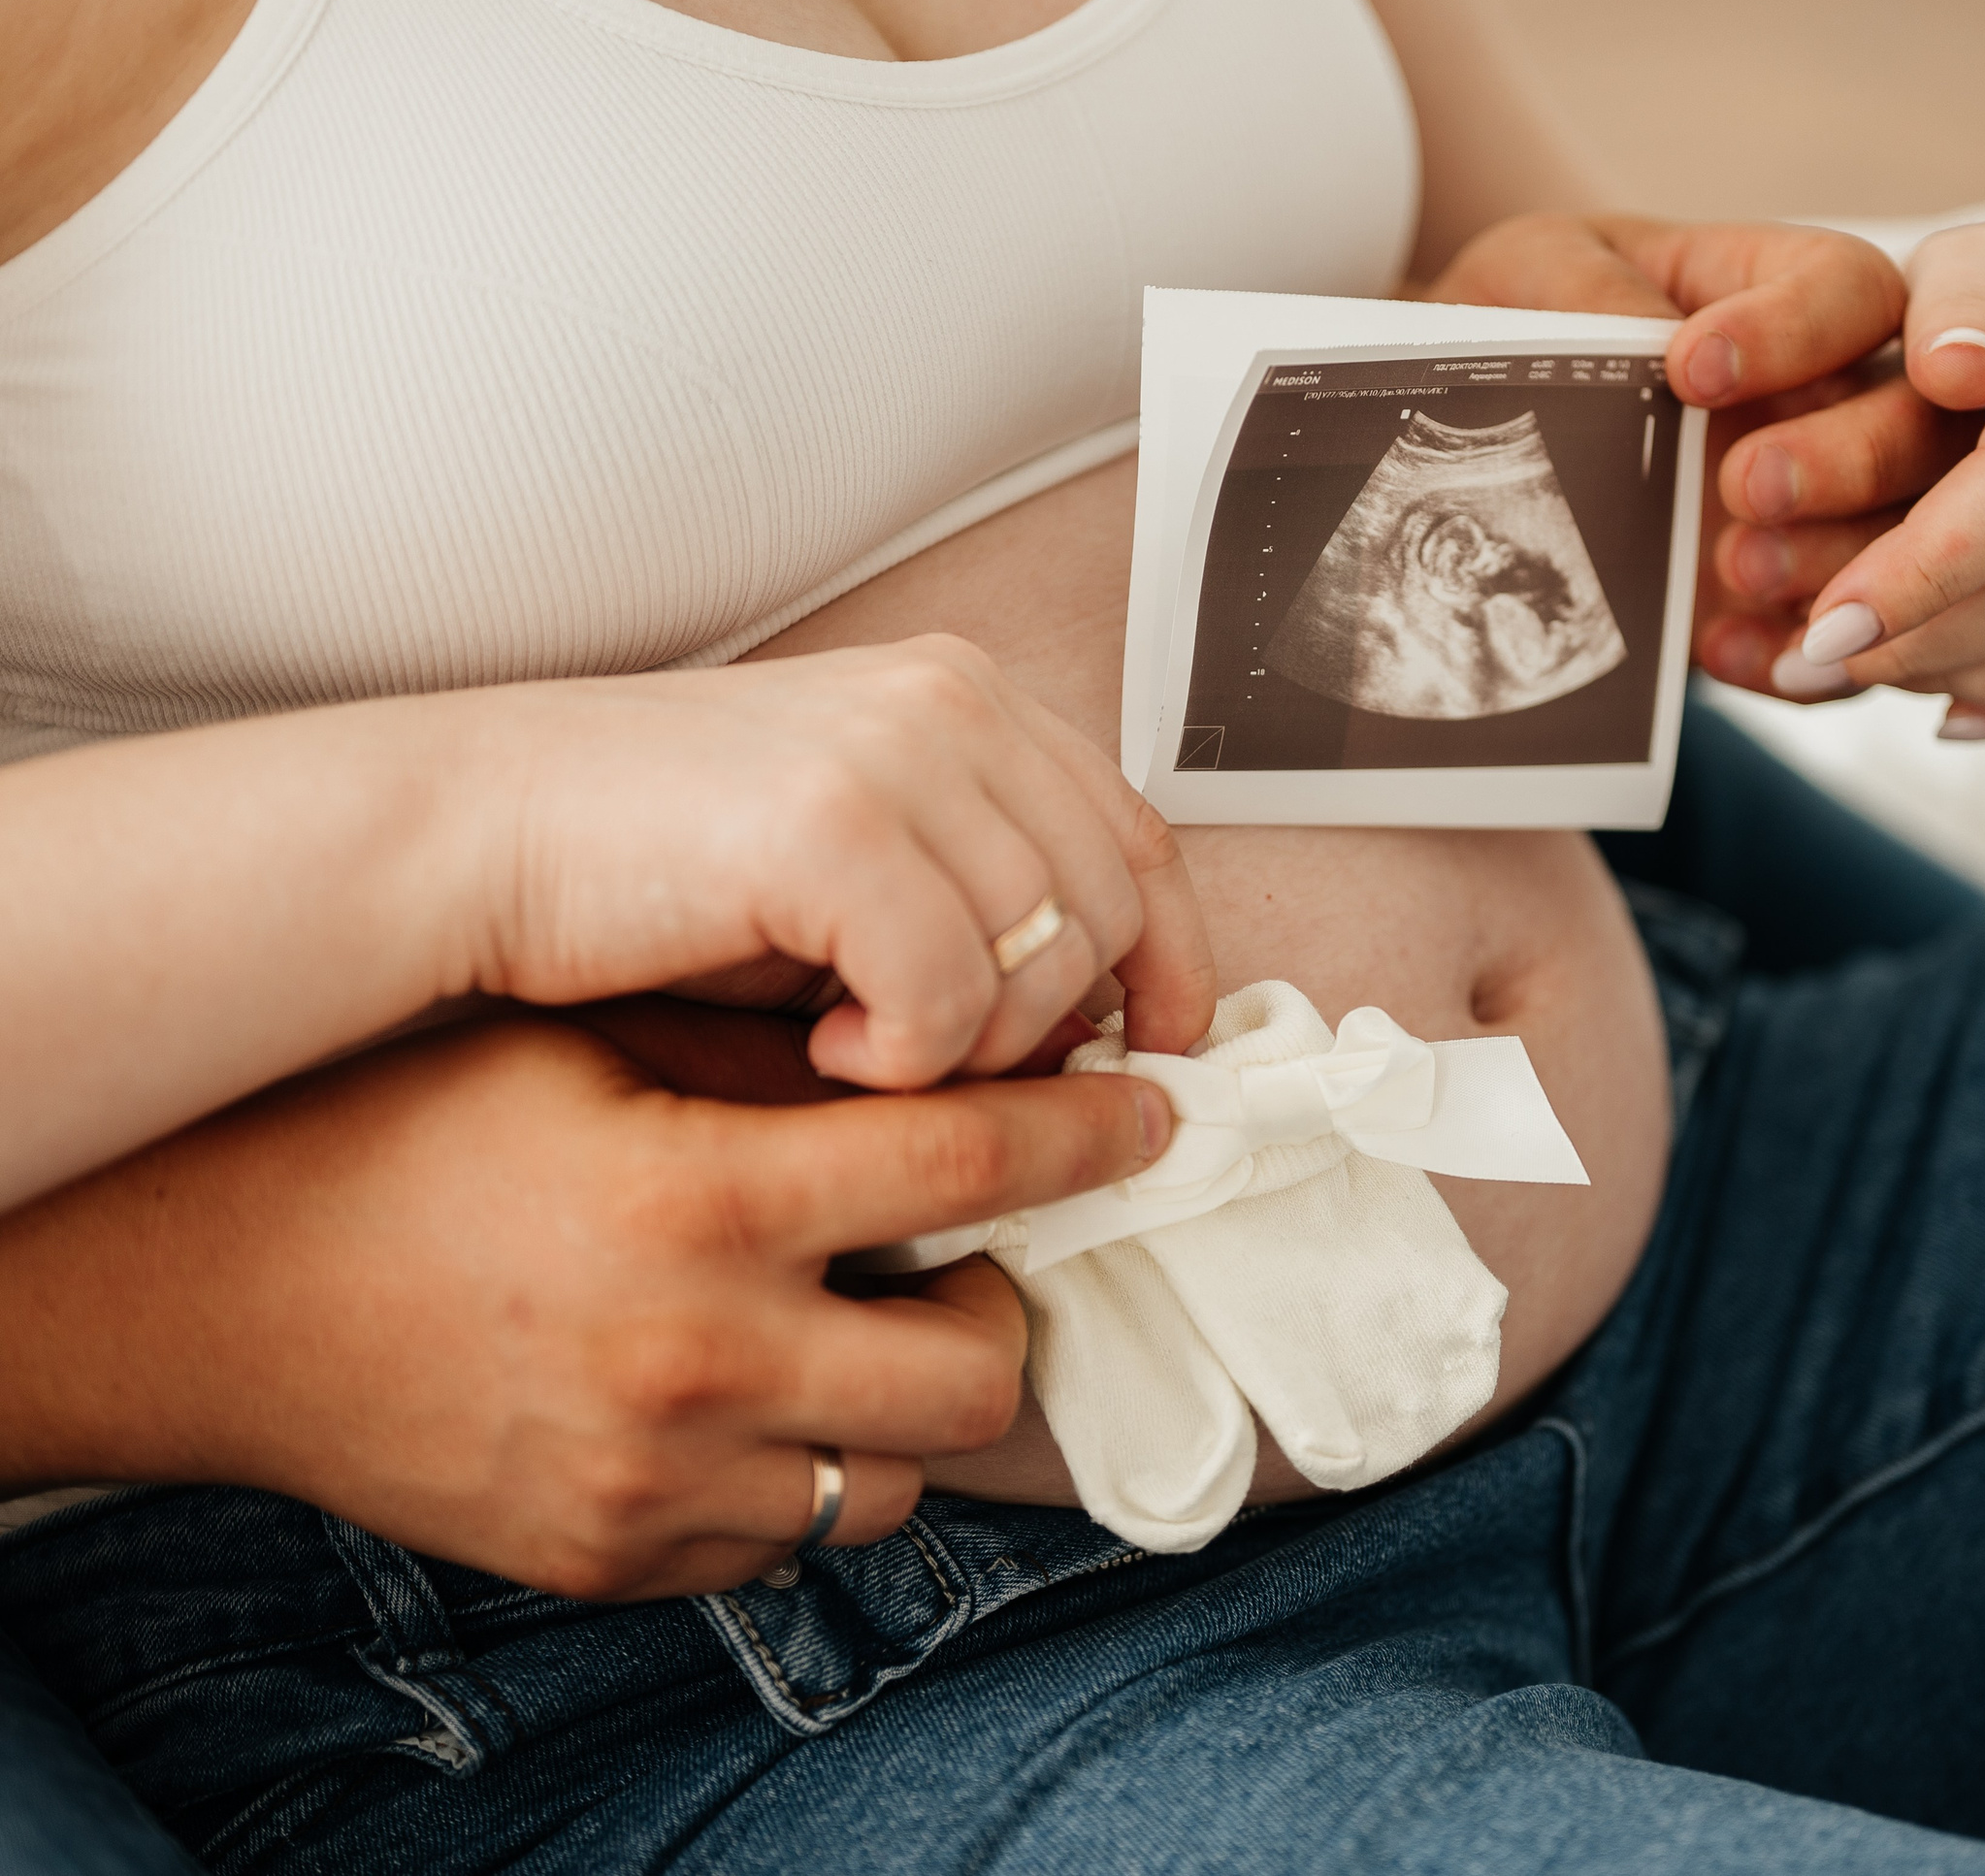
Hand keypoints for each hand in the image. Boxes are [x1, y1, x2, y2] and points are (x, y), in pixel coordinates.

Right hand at [0, 1015, 1173, 1598]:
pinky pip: (784, 1541)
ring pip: (894, 1477)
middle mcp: (695, 1362)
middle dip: (1002, 1301)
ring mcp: (655, 1487)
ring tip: (850, 1319)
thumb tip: (963, 1047)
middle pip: (975, 1367)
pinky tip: (751, 1387)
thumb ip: (781, 1058)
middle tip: (964, 1246)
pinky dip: (803, 1467)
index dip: (1088, 1134)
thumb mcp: (595, 1042)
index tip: (1149, 1117)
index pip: (971, 1162)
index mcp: (700, 1202)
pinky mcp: (611, 1563)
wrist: (215, 1286)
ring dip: (906, 1398)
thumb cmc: (402, 1128)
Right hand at [461, 634, 1216, 1085]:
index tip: (1158, 1050)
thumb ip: (973, 894)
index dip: (1172, 955)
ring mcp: (897, 752)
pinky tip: (825, 1053)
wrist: (469, 838)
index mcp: (963, 694)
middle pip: (1108, 907)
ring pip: (1042, 960)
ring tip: (862, 1056)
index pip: (1137, 832)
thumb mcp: (847, 854)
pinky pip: (954, 993)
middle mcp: (949, 701)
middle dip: (1055, 1026)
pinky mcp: (834, 824)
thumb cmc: (646, 864)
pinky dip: (906, 1056)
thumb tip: (1095, 1019)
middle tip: (954, 1077)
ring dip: (970, 1049)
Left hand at [1419, 212, 1911, 701]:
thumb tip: (1643, 336)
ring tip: (1735, 572)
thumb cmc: (1519, 327)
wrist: (1467, 447)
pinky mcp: (1802, 604)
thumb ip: (1583, 290)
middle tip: (1746, 489)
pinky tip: (1717, 651)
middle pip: (1921, 420)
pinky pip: (1850, 645)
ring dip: (1841, 565)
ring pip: (1913, 540)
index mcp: (1786, 288)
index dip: (1798, 326)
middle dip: (1852, 458)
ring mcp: (1837, 508)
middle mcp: (1839, 394)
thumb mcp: (1531, 277)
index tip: (1694, 368)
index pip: (1849, 288)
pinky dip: (1800, 661)